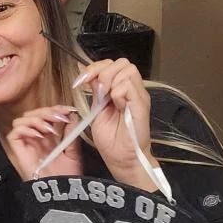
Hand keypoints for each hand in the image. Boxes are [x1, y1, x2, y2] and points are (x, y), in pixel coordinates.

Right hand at [1, 105, 82, 180]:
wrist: (61, 192)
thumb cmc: (66, 176)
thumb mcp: (73, 151)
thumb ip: (71, 133)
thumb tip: (73, 115)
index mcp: (48, 137)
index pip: (45, 115)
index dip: (55, 109)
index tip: (68, 109)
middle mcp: (35, 139)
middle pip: (32, 114)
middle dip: (46, 111)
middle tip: (59, 116)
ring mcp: (26, 144)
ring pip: (21, 120)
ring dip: (36, 119)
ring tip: (49, 128)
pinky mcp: (18, 151)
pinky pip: (14, 134)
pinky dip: (26, 129)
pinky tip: (39, 135)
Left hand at [76, 58, 155, 188]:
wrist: (122, 160)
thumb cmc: (111, 140)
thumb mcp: (96, 110)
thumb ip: (94, 91)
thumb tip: (83, 71)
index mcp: (122, 89)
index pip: (111, 64)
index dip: (94, 67)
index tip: (81, 81)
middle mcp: (133, 90)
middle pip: (121, 62)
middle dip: (102, 71)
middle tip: (96, 91)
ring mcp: (139, 96)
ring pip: (127, 69)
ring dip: (110, 81)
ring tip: (106, 98)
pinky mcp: (142, 105)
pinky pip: (129, 86)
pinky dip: (117, 92)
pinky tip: (115, 105)